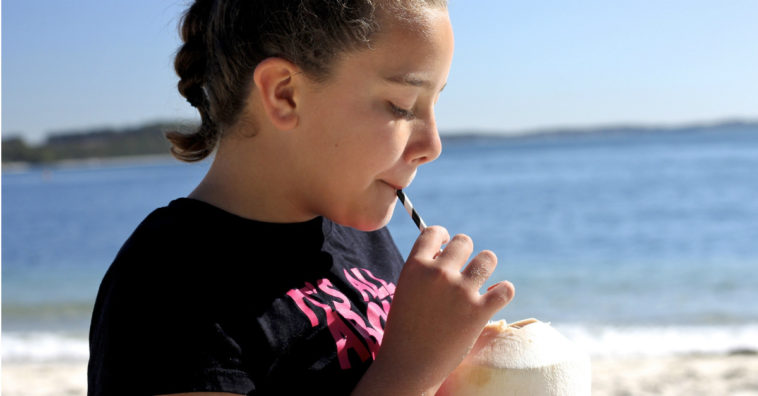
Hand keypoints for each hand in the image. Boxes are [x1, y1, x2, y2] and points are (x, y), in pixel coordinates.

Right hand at [353, 226, 514, 395]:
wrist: (409, 365)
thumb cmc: (404, 330)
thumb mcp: (405, 291)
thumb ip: (423, 270)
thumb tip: (445, 251)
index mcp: (415, 266)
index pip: (433, 232)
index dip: (443, 236)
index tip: (446, 245)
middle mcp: (439, 274)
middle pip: (464, 242)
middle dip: (466, 252)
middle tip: (463, 269)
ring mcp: (461, 291)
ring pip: (487, 258)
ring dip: (485, 267)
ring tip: (481, 280)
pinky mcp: (480, 311)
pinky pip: (505, 289)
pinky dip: (503, 291)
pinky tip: (495, 296)